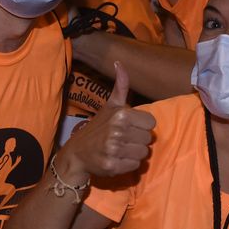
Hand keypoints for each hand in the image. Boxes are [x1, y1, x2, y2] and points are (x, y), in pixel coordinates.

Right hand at [58, 63, 154, 178]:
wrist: (77, 152)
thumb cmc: (98, 127)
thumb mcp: (110, 105)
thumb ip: (121, 86)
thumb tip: (119, 63)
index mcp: (121, 114)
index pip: (151, 123)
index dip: (141, 126)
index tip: (129, 127)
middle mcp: (118, 131)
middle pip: (148, 139)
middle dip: (138, 140)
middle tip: (123, 139)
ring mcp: (114, 149)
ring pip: (143, 154)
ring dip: (134, 153)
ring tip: (120, 149)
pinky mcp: (112, 166)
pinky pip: (135, 166)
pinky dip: (127, 164)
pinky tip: (116, 159)